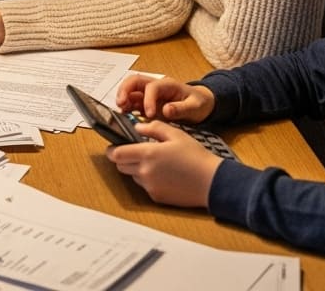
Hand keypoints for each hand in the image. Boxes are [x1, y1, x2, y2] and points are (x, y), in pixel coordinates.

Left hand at [106, 120, 223, 207]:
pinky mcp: (156, 197)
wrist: (212, 182)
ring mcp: (150, 186)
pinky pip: (145, 186)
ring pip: (133, 176)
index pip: (117, 154)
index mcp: (148, 154)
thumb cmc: (196, 156)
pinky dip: (149, 180)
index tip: (112, 147)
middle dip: (123, 158)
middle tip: (136, 152)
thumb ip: (154, 127)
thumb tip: (138, 127)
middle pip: (121, 166)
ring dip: (136, 169)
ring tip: (156, 162)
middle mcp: (145, 172)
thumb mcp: (176, 134)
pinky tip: (165, 174)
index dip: (112, 150)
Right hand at [114, 75, 213, 124]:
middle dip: (125, 90)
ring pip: (130, 89)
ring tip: (120, 110)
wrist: (201, 104)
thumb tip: (166, 110)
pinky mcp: (146, 102)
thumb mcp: (195, 107)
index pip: (152, 87)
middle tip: (120, 104)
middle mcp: (156, 86)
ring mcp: (149, 94)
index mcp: (168, 85)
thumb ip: (181, 108)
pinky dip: (126, 106)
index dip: (148, 100)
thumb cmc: (199, 103)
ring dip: (123, 97)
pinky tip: (124, 114)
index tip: (149, 115)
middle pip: (134, 81)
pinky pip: (132, 101)